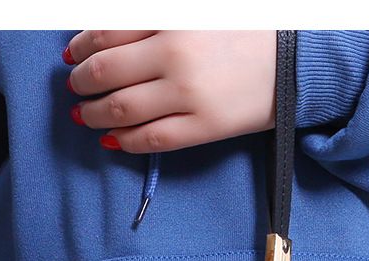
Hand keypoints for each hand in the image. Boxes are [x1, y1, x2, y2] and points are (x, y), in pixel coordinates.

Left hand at [63, 30, 276, 152]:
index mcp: (169, 16)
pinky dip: (125, 141)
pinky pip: (152, 138)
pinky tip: (112, 140)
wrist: (296, 60)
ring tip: (83, 116)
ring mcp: (188, 93)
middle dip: (82, 82)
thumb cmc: (247, 28)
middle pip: (106, 71)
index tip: (72, 53)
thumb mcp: (196, 9)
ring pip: (122, 108)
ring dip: (94, 114)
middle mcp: (173, 53)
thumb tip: (103, 33)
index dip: (81, 45)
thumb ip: (152, 17)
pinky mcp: (203, 126)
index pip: (105, 31)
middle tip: (74, 87)